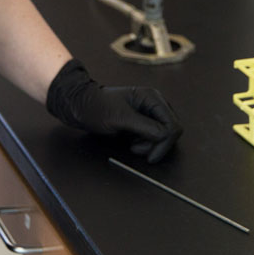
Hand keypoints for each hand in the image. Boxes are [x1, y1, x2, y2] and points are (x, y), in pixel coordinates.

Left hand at [45, 59, 181, 162]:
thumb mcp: (120, 117)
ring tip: (132, 146)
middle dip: (157, 144)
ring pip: (163, 136)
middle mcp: (154, 104)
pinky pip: (154, 138)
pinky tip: (133, 143)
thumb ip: (144, 126)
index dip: (165, 142)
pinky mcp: (144, 123)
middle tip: (137, 149)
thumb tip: (164, 135)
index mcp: (152, 98)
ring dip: (150, 145)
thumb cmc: (97, 107)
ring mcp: (150, 114)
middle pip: (171, 131)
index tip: (151, 156)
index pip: (172, 125)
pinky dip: (146, 144)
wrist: (81, 106)